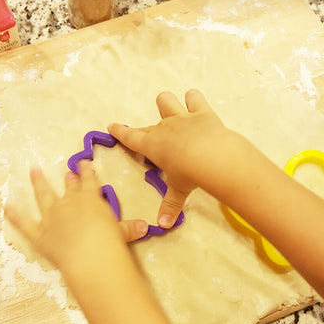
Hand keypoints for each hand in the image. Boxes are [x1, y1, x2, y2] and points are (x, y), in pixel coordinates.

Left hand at [4, 162, 147, 271]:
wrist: (90, 255)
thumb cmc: (110, 242)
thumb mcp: (123, 233)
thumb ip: (130, 228)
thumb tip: (147, 227)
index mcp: (90, 200)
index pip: (90, 182)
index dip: (87, 172)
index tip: (84, 163)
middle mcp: (69, 204)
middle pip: (69, 189)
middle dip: (69, 180)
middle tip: (66, 172)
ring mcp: (52, 217)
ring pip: (43, 196)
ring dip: (38, 183)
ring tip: (33, 170)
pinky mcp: (38, 233)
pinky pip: (24, 223)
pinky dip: (14, 215)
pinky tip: (6, 206)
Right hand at [108, 89, 238, 227]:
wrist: (211, 156)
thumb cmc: (189, 174)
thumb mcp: (178, 190)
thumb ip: (170, 205)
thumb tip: (164, 225)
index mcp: (152, 146)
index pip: (130, 137)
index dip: (120, 132)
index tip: (112, 126)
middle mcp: (163, 128)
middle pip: (148, 125)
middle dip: (144, 130)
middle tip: (147, 135)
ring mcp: (181, 117)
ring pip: (166, 101)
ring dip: (167, 104)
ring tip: (172, 110)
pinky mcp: (201, 112)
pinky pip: (194, 99)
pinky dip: (194, 100)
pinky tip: (194, 101)